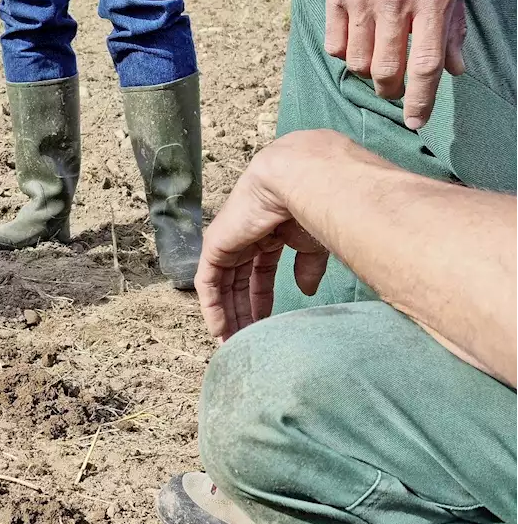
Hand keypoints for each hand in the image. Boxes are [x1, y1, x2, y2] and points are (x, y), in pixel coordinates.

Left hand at [196, 141, 331, 340]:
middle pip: (240, 283)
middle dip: (244, 313)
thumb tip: (306, 290)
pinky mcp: (214, 246)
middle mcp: (245, 238)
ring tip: (235, 343)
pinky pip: (207, 284)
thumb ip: (308, 266)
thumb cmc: (315, 205)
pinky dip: (212, 308)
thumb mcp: (313, 242)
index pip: (260, 273)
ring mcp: (228, 241)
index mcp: (269, 234)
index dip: (262, 300)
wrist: (300, 179)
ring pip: (223, 287)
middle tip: (248, 341)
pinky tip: (220, 331)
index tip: (267, 326)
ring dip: (229, 316)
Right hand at [325, 0, 465, 129]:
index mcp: (431, 0)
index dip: (420, 99)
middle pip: (387, 70)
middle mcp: (395, 2)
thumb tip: (456, 70)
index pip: (425, 64)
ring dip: (369, 72)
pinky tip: (356, 44)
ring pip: (359, 61)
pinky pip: (335, 44)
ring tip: (376, 63)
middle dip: (391, 91)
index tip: (415, 121)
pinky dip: (345, 53)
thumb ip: (452, 29)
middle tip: (394, 90)